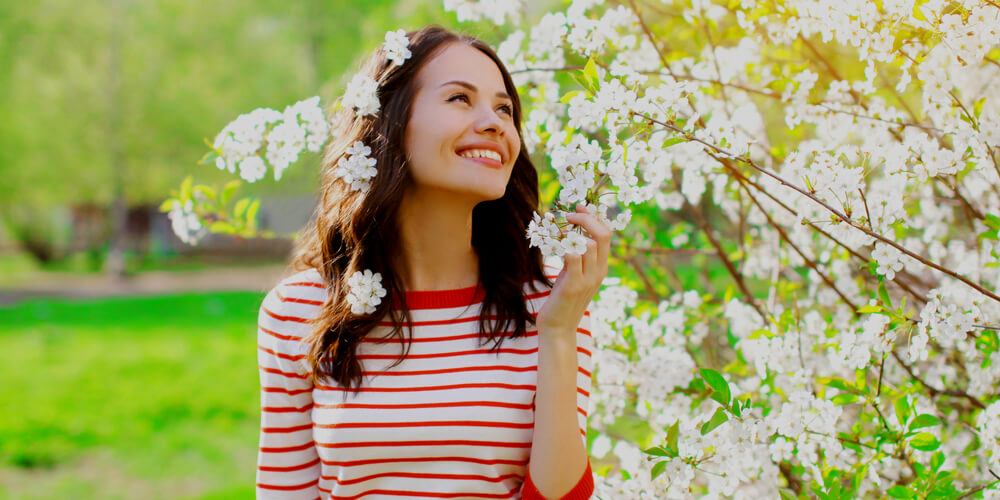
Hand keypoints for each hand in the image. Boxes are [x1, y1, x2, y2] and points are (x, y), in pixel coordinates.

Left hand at [535, 203, 611, 336]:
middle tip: (568, 215)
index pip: (606, 235)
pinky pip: (573, 257)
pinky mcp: (573, 285)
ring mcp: (588, 279)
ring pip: (589, 244)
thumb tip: (572, 237)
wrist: (558, 328)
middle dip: (585, 218)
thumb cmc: (562, 300)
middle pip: (602, 235)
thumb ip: (578, 259)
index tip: (579, 207)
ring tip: (557, 232)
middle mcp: (599, 272)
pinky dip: (565, 247)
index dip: (594, 217)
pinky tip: (554, 248)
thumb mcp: (574, 276)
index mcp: (602, 268)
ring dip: (572, 233)